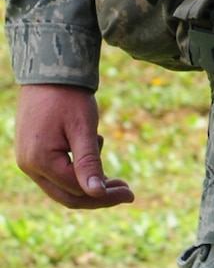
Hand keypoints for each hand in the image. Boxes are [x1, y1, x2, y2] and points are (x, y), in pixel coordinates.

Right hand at [15, 84, 133, 208]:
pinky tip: (95, 147)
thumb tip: (97, 193)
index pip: (76, 191)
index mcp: (40, 162)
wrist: (49, 71)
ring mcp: (28, 161)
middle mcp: (29, 166)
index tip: (131, 194)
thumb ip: (88, 162)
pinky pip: (57, 172)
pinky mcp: (33, 153)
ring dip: (90, 183)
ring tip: (117, 177)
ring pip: (61, 186)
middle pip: (67, 195)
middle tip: (127, 192)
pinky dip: (78, 169)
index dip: (105, 196)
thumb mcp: (83, 129)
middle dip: (99, 196)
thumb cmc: (68, 98)